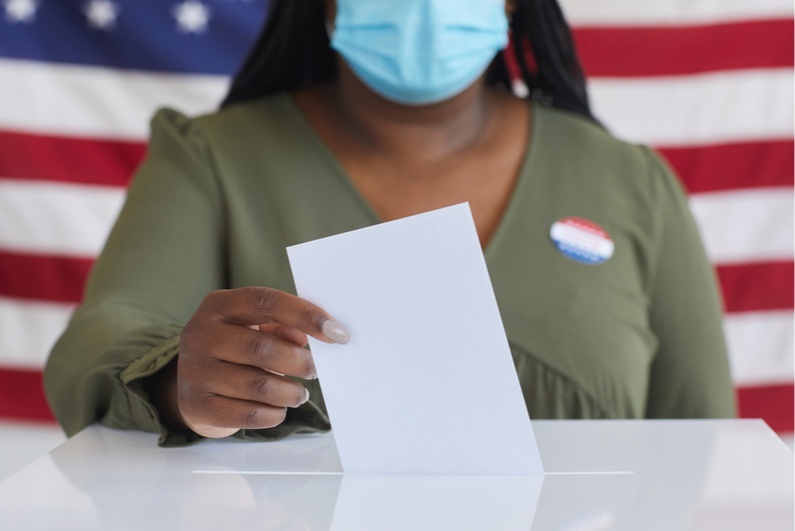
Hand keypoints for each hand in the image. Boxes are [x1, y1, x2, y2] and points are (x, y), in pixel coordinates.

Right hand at [175, 287, 348, 437]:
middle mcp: (200, 334)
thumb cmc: (235, 349)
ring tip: (298, 393)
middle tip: (315, 370)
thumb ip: (285, 325)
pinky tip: (279, 409)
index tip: (337, 333)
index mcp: (218, 305)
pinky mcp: (196, 405)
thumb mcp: (254, 327)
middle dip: (300, 362)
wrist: (192, 385)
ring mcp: (194, 370)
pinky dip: (273, 414)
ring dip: (290, 392)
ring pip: (258, 386)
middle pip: (262, 348)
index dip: (305, 315)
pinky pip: (247, 414)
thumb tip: (321, 333)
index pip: (266, 302)